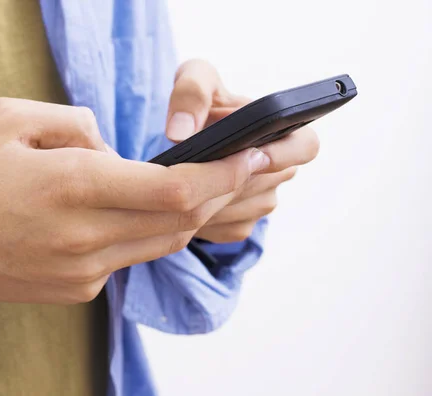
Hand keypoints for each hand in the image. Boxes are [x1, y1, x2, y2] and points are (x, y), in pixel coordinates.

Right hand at [0, 97, 268, 312]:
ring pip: (166, 241)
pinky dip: (150, 232)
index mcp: (72, 185)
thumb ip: (75, 123)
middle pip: (183, 219)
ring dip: (191, 213)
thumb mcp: (9, 120)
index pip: (174, 188)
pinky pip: (132, 256)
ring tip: (200, 185)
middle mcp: (87, 235)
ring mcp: (87, 269)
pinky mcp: (81, 288)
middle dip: (220, 191)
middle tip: (236, 166)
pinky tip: (142, 211)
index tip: (247, 154)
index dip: (221, 174)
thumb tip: (115, 147)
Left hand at [165, 60, 319, 242]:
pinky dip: (203, 218)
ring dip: (212, 199)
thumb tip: (180, 132)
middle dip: (230, 178)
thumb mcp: (194, 79)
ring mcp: (261, 200)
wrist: (184, 137)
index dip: (284, 152)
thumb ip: (191, 91)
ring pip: (241, 209)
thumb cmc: (201, 102)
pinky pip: (225, 227)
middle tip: (195, 168)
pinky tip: (183, 201)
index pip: (306, 146)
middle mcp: (279, 170)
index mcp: (283, 131)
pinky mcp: (240, 224)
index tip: (252, 153)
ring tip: (182, 181)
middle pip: (264, 184)